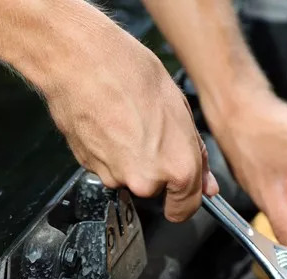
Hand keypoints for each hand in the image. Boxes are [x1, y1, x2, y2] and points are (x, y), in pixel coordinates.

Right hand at [34, 11, 217, 221]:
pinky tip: (111, 124)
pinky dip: (110, 152)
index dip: (185, 201)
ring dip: (131, 158)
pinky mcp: (90, 168)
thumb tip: (204, 183)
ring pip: (130, 177)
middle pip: (157, 189)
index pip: (186, 208)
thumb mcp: (181, 110)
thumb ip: (195, 155)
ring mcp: (115, 176)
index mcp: (178, 168)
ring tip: (129, 122)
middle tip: (153, 133)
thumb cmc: (130, 74)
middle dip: (157, 169)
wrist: (82, 63)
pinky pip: (108, 167)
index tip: (182, 199)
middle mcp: (146, 180)